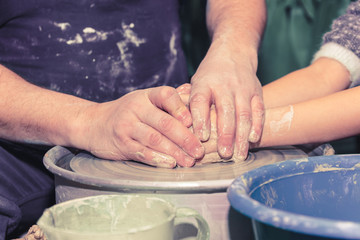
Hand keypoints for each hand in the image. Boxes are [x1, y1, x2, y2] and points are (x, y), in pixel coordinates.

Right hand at [76, 86, 203, 167]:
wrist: (93, 123)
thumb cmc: (127, 112)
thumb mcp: (145, 100)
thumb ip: (169, 99)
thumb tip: (191, 90)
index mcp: (146, 96)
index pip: (166, 95)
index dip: (181, 108)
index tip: (193, 122)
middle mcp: (136, 108)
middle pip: (164, 122)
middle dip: (185, 138)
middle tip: (199, 151)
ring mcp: (127, 126)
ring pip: (155, 139)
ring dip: (175, 151)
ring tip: (189, 161)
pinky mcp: (121, 143)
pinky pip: (142, 152)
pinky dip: (157, 158)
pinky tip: (170, 164)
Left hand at [189, 43, 263, 160]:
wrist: (234, 52)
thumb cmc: (209, 75)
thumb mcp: (195, 82)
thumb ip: (188, 102)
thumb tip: (177, 126)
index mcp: (204, 83)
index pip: (200, 102)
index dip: (201, 119)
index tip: (202, 137)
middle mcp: (224, 85)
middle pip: (225, 111)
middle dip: (225, 134)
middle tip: (224, 154)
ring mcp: (242, 88)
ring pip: (243, 114)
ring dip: (242, 136)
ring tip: (239, 155)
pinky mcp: (256, 91)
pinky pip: (258, 110)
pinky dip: (257, 125)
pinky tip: (253, 140)